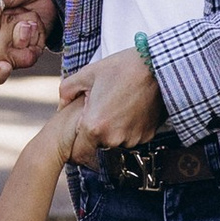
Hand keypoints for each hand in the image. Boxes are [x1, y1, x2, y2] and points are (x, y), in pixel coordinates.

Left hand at [55, 46, 162, 165]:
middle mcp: (114, 138)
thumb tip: (62, 105)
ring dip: (115, 129)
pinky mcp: (148, 135)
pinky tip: (132, 107)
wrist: (157, 66)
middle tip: (102, 110)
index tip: (79, 136)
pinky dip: (130, 126)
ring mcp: (133, 138)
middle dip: (97, 132)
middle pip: (99, 145)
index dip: (76, 145)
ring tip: (118, 105)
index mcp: (94, 126)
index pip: (79, 154)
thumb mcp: (87, 74)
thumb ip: (67, 91)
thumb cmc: (122, 68)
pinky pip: (133, 135)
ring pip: (117, 141)